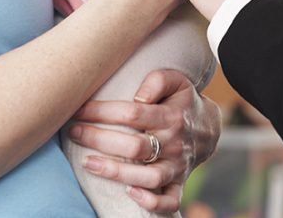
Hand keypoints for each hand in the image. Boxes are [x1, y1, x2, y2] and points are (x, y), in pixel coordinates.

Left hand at [67, 69, 221, 211]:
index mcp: (172, 116)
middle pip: (135, 146)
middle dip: (99, 140)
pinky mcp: (178, 183)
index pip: (132, 114)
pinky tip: (130, 194)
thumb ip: (157, 80)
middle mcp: (175, 143)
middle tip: (74, 133)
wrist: (208, 128)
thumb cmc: (181, 101)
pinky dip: (152, 202)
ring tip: (88, 163)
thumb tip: (139, 96)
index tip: (79, 110)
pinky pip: (169, 200)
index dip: (102, 111)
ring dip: (116, 172)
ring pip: (148, 176)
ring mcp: (177, 166)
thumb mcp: (176, 80)